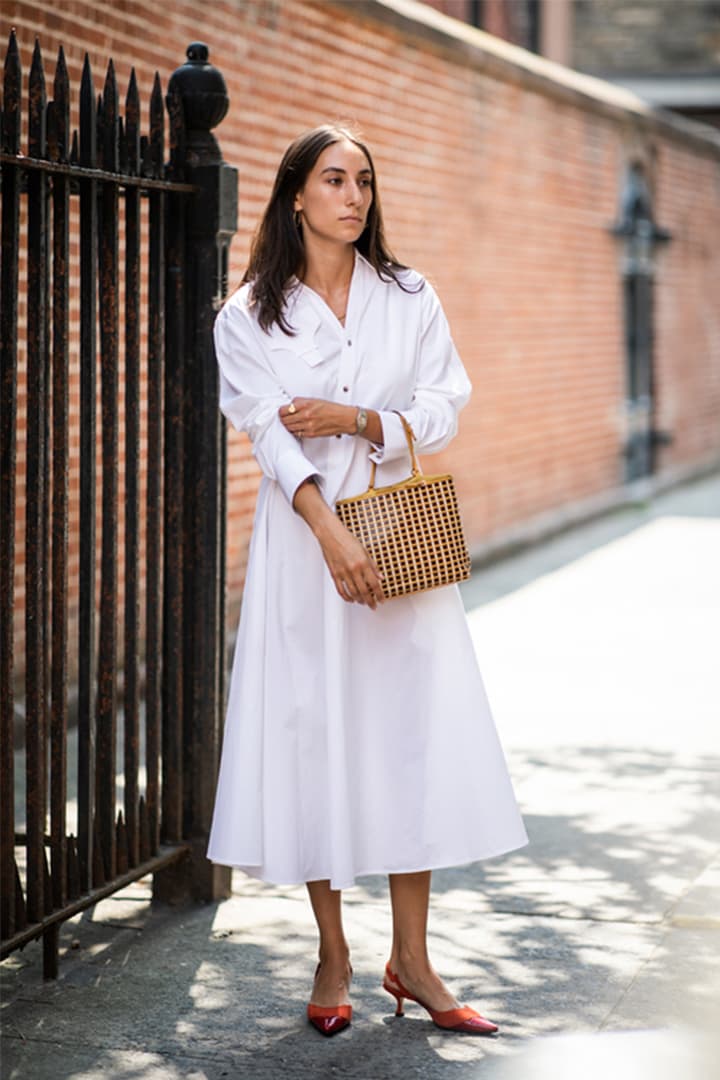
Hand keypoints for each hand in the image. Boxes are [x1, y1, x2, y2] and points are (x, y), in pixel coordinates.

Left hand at [279, 397, 355, 438]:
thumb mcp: (315, 400)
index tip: (281, 412)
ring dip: (288, 426)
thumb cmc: (331, 409)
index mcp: (306, 404)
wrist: (343, 419)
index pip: (284, 410)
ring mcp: (308, 426)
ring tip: (289, 423)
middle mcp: (306, 415)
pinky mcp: (311, 434)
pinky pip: (297, 434)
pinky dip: (295, 431)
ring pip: (289, 428)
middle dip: (282, 419)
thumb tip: (290, 405)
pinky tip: (297, 428)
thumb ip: (301, 402)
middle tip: (283, 418)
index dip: (281, 411)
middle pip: (285, 420)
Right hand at [292, 480, 384, 607]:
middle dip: (370, 601)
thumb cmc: (346, 539)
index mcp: (363, 563)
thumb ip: (373, 565)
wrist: (330, 534)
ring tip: (363, 602)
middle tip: (373, 605)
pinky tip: (351, 599)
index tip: (382, 600)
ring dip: (359, 600)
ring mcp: (343, 573)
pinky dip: (346, 597)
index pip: (374, 584)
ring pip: (353, 592)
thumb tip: (380, 577)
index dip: (379, 594)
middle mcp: (354, 569)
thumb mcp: (364, 551)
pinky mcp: (334, 574)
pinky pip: (341, 590)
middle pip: (364, 591)